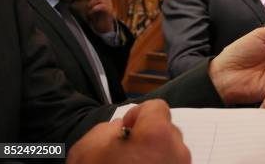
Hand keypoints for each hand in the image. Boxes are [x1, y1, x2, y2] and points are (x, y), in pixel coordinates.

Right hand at [68, 99, 189, 163]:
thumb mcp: (87, 149)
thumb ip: (106, 129)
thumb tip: (119, 128)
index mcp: (157, 134)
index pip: (157, 106)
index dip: (138, 115)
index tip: (126, 129)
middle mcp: (177, 150)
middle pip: (166, 129)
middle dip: (148, 135)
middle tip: (126, 150)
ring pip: (170, 151)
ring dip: (154, 153)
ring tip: (131, 163)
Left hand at [74, 0, 114, 33]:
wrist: (101, 25)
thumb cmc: (92, 13)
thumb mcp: (86, 2)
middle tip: (85, 2)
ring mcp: (108, 2)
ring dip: (90, 4)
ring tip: (89, 9)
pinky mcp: (108, 9)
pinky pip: (99, 6)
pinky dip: (93, 9)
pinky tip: (91, 13)